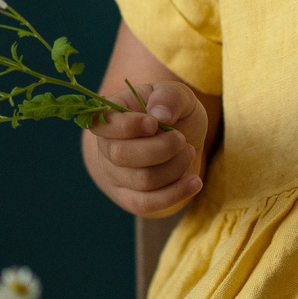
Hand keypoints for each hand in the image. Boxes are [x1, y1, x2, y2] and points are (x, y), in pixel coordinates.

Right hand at [84, 80, 207, 216]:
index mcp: (110, 116)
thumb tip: (160, 115)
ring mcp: (116, 176)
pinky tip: (195, 182)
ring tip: (189, 152)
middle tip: (181, 139)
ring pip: (141, 180)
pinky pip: (148, 204)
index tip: (154, 123)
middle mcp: (106, 148)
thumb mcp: (176, 94)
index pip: (102, 124)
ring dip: (174, 167)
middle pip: (122, 156)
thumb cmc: (172, 112)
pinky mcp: (132, 199)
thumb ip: (169, 97)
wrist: (178, 138)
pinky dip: (176, 194)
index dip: (127, 126)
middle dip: (159, 149)